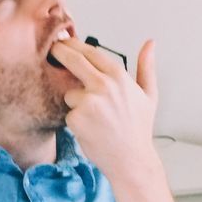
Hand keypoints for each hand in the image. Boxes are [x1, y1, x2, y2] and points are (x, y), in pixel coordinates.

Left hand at [49, 37, 159, 183]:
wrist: (130, 160)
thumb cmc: (138, 129)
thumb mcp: (149, 95)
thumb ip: (146, 67)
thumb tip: (150, 44)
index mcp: (119, 77)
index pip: (91, 52)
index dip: (75, 44)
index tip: (65, 41)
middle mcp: (104, 85)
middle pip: (73, 60)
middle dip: (59, 52)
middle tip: (51, 49)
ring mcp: (89, 101)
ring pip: (69, 93)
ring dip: (75, 103)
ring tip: (95, 119)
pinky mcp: (76, 118)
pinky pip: (68, 113)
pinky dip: (75, 121)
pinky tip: (90, 129)